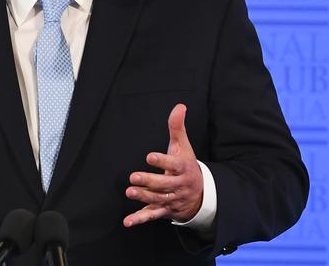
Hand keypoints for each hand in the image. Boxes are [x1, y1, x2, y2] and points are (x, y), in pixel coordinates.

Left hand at [124, 103, 202, 226]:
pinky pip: (152, 216)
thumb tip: (180, 106)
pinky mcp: (164, 210)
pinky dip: (139, 219)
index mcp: (182, 168)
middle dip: (149, 182)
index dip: (162, 161)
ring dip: (143, 197)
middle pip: (163, 184)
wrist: (201, 194)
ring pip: (157, 200)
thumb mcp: (184, 146)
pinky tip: (127, 221)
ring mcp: (171, 199)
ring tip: (129, 192)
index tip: (149, 156)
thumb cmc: (186, 165)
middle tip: (133, 177)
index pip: (173, 165)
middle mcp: (178, 186)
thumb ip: (177, 127)